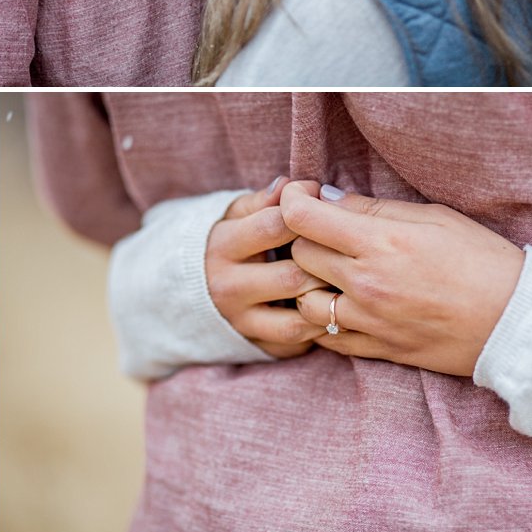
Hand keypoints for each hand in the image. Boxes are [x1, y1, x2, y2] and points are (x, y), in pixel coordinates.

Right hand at [205, 178, 329, 357]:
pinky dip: (318, 330)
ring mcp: (240, 321)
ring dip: (326, 303)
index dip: (304, 212)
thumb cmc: (228, 242)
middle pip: (291, 276)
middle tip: (345, 253)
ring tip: (343, 285)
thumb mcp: (235, 215)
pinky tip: (332, 311)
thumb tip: (290, 185)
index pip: (272, 226)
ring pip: (297, 319)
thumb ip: (262, 201)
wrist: (186, 290)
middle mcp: (227, 286)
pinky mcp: (255, 346)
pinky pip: (295, 345)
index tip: (321, 202)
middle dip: (323, 264)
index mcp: (223, 246)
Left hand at [280, 181, 524, 376]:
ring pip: (304, 300)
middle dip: (301, 237)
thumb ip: (372, 209)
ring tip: (327, 271)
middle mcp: (367, 284)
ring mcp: (370, 322)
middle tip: (319, 229)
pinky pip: (326, 338)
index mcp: (380, 243)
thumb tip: (326, 198)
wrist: (519, 323)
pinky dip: (321, 319)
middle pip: (298, 255)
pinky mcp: (380, 350)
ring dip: (308, 282)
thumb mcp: (431, 217)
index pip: (302, 218)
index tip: (301, 195)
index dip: (293, 200)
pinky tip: (336, 303)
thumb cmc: (481, 259)